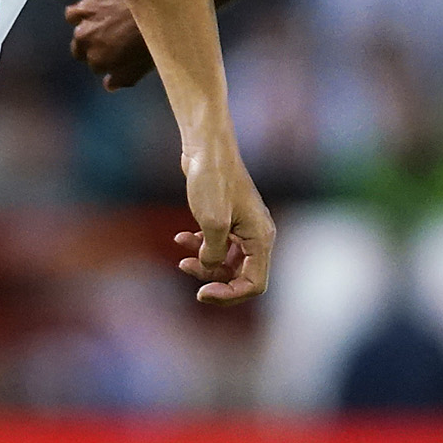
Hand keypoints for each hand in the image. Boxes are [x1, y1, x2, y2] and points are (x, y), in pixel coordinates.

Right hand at [49, 0, 153, 87]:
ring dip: (82, 15)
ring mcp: (86, 10)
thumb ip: (122, 79)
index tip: (114, 50)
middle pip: (79, 40)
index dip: (104, 55)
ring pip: (72, 15)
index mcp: (98, 58)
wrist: (167, 4)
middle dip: (91, 38)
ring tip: (95, 10)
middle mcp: (86, 35)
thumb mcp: (143, 67)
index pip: (92, 62)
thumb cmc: (157, 36)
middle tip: (108, 31)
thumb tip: (109, 84)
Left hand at [176, 142, 273, 303]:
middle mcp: (257, 236)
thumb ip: (213, 255)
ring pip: (225, 262)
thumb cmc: (213, 181)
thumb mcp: (212, 224)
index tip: (202, 292)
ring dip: (202, 263)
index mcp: (261, 239)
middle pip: (239, 276)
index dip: (229, 295)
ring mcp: (243, 228)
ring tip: (180, 256)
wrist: (207, 147)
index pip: (254, 284)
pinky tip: (181, 238)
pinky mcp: (228, 220)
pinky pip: (217, 245)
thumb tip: (210, 268)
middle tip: (184, 268)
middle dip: (212, 278)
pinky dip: (199, 246)